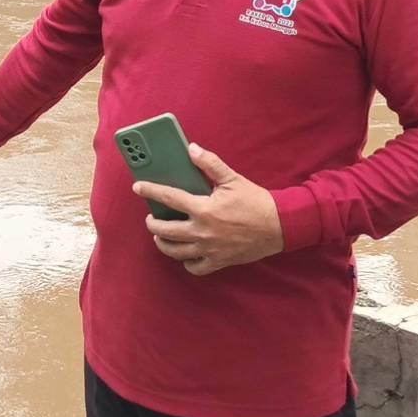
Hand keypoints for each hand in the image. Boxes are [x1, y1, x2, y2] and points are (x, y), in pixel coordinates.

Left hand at [136, 143, 283, 275]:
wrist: (279, 225)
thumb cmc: (255, 201)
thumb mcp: (232, 178)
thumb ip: (209, 163)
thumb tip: (191, 149)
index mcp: (204, 208)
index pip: (169, 198)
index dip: (151, 191)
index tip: (138, 187)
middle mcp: (203, 231)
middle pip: (165, 231)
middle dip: (152, 225)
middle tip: (150, 218)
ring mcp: (209, 249)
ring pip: (176, 252)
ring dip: (163, 244)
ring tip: (160, 237)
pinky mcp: (219, 261)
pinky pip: (195, 267)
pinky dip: (187, 262)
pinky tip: (185, 254)